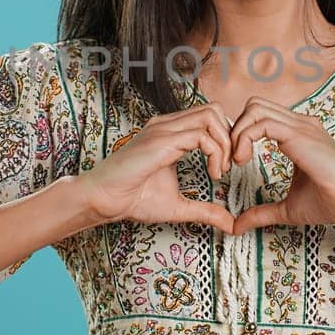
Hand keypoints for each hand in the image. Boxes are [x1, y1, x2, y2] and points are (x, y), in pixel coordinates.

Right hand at [77, 104, 237, 234]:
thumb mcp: (178, 206)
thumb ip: (205, 211)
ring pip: (211, 116)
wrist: (103, 199)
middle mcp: (167, 125)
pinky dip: (215, 153)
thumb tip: (231, 224)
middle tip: (229, 165)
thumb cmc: (132, 199)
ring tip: (220, 170)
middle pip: (214, 109)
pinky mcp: (161, 140)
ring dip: (225, 143)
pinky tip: (212, 174)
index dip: (226, 139)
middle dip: (230, 136)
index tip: (225, 168)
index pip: (209, 117)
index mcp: (170, 132)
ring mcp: (163, 129)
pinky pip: (201, 135)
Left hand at [229, 96, 334, 233]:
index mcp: (298, 135)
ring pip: (254, 108)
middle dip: (235, 128)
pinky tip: (244, 161)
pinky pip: (261, 123)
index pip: (260, 116)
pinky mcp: (299, 134)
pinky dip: (244, 138)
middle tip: (233, 160)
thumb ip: (261, 213)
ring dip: (237, 133)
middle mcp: (299, 124)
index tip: (235, 163)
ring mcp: (300, 126)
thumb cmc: (332, 203)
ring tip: (237, 162)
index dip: (241, 135)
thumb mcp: (287, 209)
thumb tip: (237, 226)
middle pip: (254, 105)